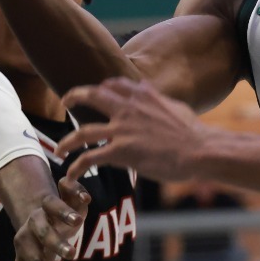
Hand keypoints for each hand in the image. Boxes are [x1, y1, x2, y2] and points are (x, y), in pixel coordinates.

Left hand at [0, 162, 87, 260]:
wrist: (28, 211)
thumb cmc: (31, 252)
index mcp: (25, 249)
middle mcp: (33, 227)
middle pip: (41, 234)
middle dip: (55, 244)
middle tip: (71, 255)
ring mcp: (45, 210)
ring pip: (51, 208)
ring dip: (63, 213)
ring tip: (78, 222)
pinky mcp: (60, 194)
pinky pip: (64, 189)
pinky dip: (73, 190)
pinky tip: (86, 198)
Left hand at [57, 78, 216, 181]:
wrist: (200, 150)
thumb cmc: (193, 133)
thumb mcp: (175, 106)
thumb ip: (157, 98)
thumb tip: (151, 89)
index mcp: (142, 96)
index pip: (114, 84)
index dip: (102, 87)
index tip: (96, 91)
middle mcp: (128, 108)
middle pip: (92, 96)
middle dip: (74, 97)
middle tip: (65, 102)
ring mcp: (122, 130)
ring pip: (83, 131)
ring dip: (67, 141)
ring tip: (59, 149)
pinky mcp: (121, 152)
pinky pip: (90, 158)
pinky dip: (76, 167)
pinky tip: (71, 175)